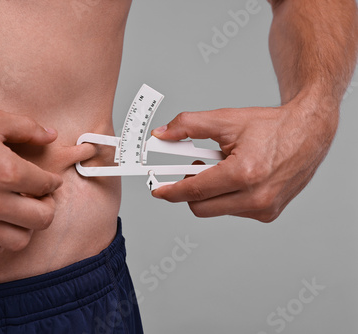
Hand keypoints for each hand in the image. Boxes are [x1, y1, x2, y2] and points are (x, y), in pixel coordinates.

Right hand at [0, 93, 90, 259]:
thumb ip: (26, 128)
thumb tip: (51, 135)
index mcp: (6, 171)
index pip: (47, 186)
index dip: (52, 181)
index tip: (48, 180)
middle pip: (42, 219)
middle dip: (47, 207)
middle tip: (40, 198)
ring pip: (19, 241)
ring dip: (26, 227)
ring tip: (19, 212)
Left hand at [150, 102, 336, 221]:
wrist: (309, 132)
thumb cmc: (272, 126)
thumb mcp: (226, 119)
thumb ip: (188, 125)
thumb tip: (162, 134)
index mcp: (244, 173)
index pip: (195, 190)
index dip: (170, 191)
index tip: (157, 190)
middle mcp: (256, 197)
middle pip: (201, 207)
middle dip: (189, 190)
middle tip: (192, 169)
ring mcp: (264, 209)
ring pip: (216, 210)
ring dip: (210, 192)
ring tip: (221, 168)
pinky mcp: (269, 214)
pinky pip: (233, 211)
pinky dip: (226, 196)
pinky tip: (236, 178)